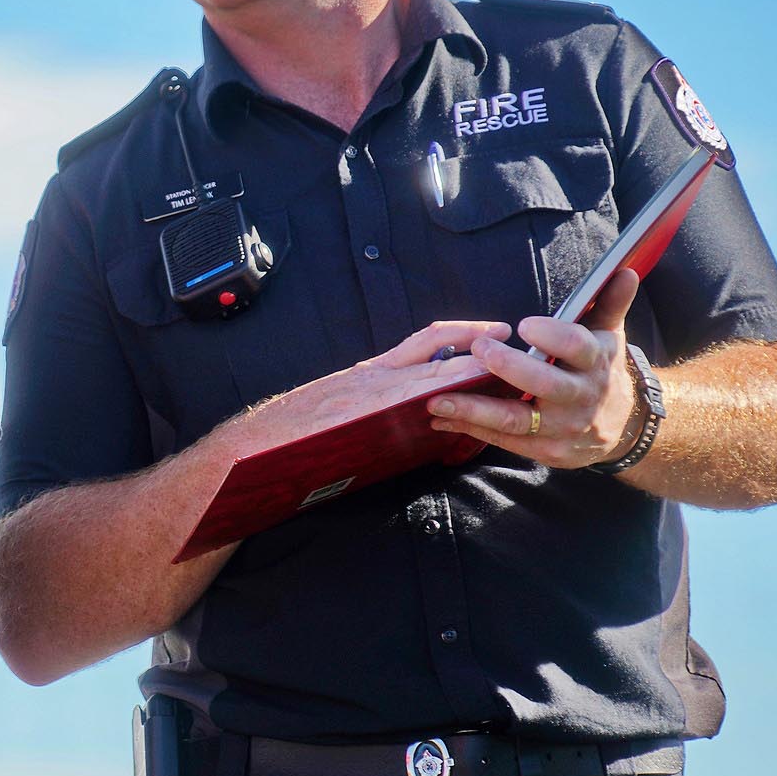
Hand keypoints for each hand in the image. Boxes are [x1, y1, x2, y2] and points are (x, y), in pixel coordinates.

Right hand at [230, 319, 510, 456]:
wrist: (263, 443)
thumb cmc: (302, 431)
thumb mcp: (349, 407)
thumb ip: (381, 404)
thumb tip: (419, 414)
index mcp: (374, 372)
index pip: (426, 340)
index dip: (463, 333)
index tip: (494, 332)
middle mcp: (377, 375)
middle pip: (437, 348)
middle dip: (478, 345)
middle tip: (512, 343)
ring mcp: (375, 394)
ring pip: (434, 373)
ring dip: (472, 373)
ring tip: (505, 375)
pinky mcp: (371, 415)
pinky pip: (417, 403)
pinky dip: (446, 404)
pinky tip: (472, 417)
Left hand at [427, 268, 640, 467]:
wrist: (622, 426)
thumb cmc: (601, 371)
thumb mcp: (610, 335)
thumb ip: (608, 302)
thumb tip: (623, 270)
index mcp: (596, 362)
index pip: (578, 347)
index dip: (553, 337)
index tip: (524, 325)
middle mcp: (582, 397)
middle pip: (545, 385)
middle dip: (509, 369)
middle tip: (477, 351)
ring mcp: (564, 428)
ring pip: (516, 420)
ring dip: (474, 409)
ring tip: (436, 400)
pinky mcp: (548, 451)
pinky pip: (506, 440)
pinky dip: (472, 429)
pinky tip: (442, 419)